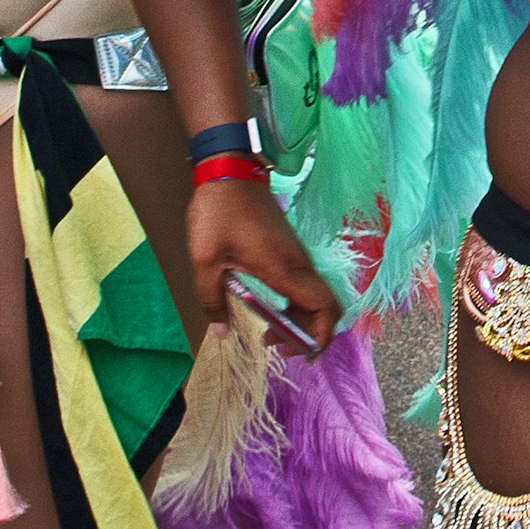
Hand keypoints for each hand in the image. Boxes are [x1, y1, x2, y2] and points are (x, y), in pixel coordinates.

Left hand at [190, 178, 343, 352]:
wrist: (230, 173)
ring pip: (315, 296)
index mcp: (285, 269)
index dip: (320, 337)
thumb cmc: (218, 215)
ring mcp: (297, 256)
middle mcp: (299, 264)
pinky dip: (295, 305)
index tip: (299, 355)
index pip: (324, 308)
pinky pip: (304, 284)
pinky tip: (269, 310)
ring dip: (299, 320)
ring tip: (269, 334)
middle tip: (278, 348)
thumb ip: (212, 300)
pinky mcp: (289, 250)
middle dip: (309, 334)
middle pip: (325, 306)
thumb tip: (220, 333)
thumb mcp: (205, 261)